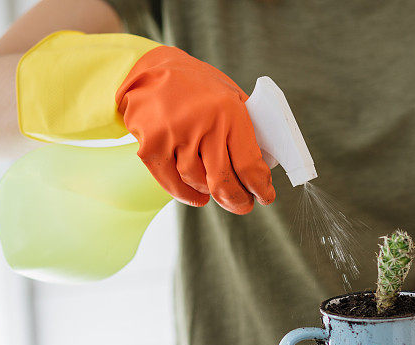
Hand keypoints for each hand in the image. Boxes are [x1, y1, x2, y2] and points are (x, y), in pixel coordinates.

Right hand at [116, 46, 274, 213]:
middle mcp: (203, 124)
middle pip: (223, 181)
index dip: (260, 188)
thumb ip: (247, 125)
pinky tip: (198, 196)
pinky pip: (172, 183)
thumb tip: (265, 161)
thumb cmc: (196, 85)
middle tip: (244, 205)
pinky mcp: (151, 145)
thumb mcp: (229, 94)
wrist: (149, 69)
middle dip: (238, 200)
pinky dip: (186, 195)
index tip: (265, 196)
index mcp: (229, 111)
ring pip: (197, 182)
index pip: (249, 165)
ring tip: (215, 192)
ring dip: (210, 194)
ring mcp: (175, 135)